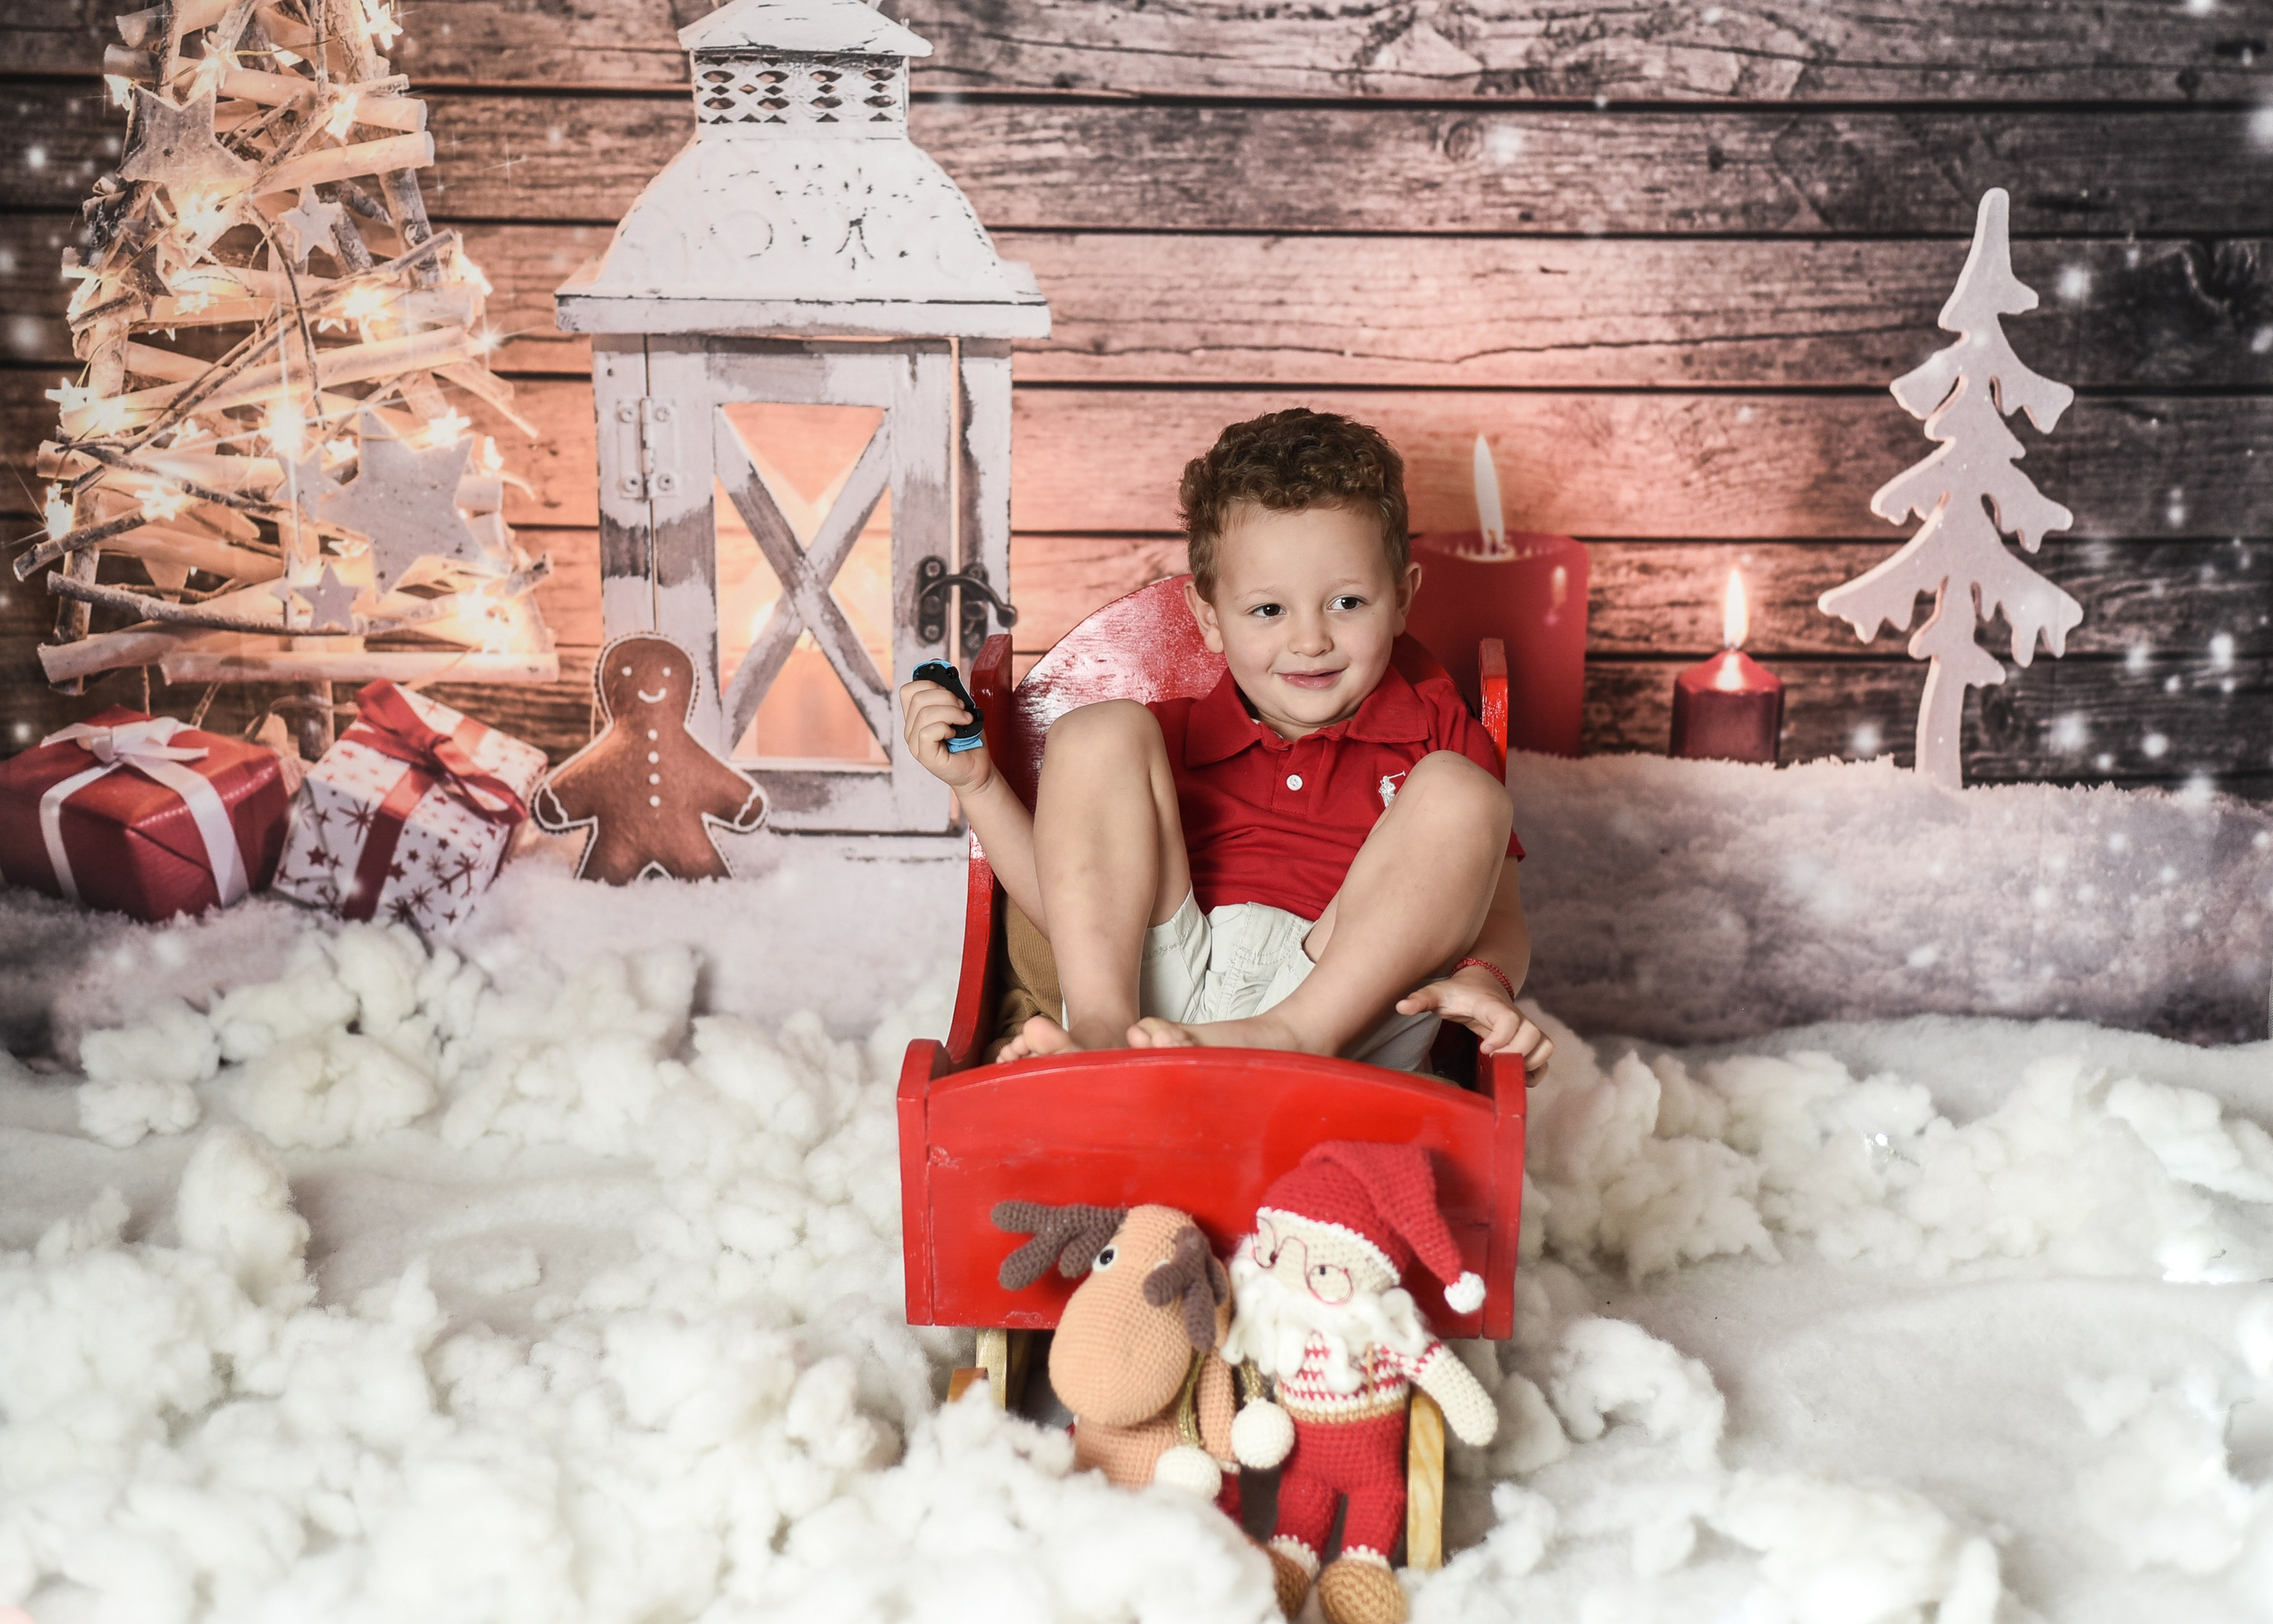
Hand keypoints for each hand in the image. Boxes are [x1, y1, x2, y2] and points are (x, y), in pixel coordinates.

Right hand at [899, 677, 994, 795]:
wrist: (977, 769)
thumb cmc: (969, 742)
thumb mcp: (960, 712)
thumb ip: (950, 698)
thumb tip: (948, 680)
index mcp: (916, 717)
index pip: (909, 690)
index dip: (930, 685)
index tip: (951, 694)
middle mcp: (910, 729)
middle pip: (918, 698)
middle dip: (946, 697)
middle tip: (962, 709)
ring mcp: (914, 743)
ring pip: (925, 713)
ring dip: (951, 712)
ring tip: (964, 720)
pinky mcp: (924, 755)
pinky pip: (927, 731)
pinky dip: (946, 728)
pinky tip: (955, 734)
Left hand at [1397, 968, 1553, 1075]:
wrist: (1483, 982)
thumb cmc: (1459, 991)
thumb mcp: (1438, 992)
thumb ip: (1421, 999)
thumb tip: (1401, 1006)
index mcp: (1493, 1006)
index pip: (1510, 1018)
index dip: (1502, 1037)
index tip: (1484, 1049)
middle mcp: (1516, 1017)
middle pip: (1535, 1035)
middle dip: (1517, 1054)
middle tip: (1492, 1062)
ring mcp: (1524, 1029)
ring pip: (1545, 1046)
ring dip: (1530, 1063)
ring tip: (1504, 1070)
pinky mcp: (1527, 1040)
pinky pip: (1543, 1058)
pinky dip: (1535, 1071)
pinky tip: (1512, 1077)